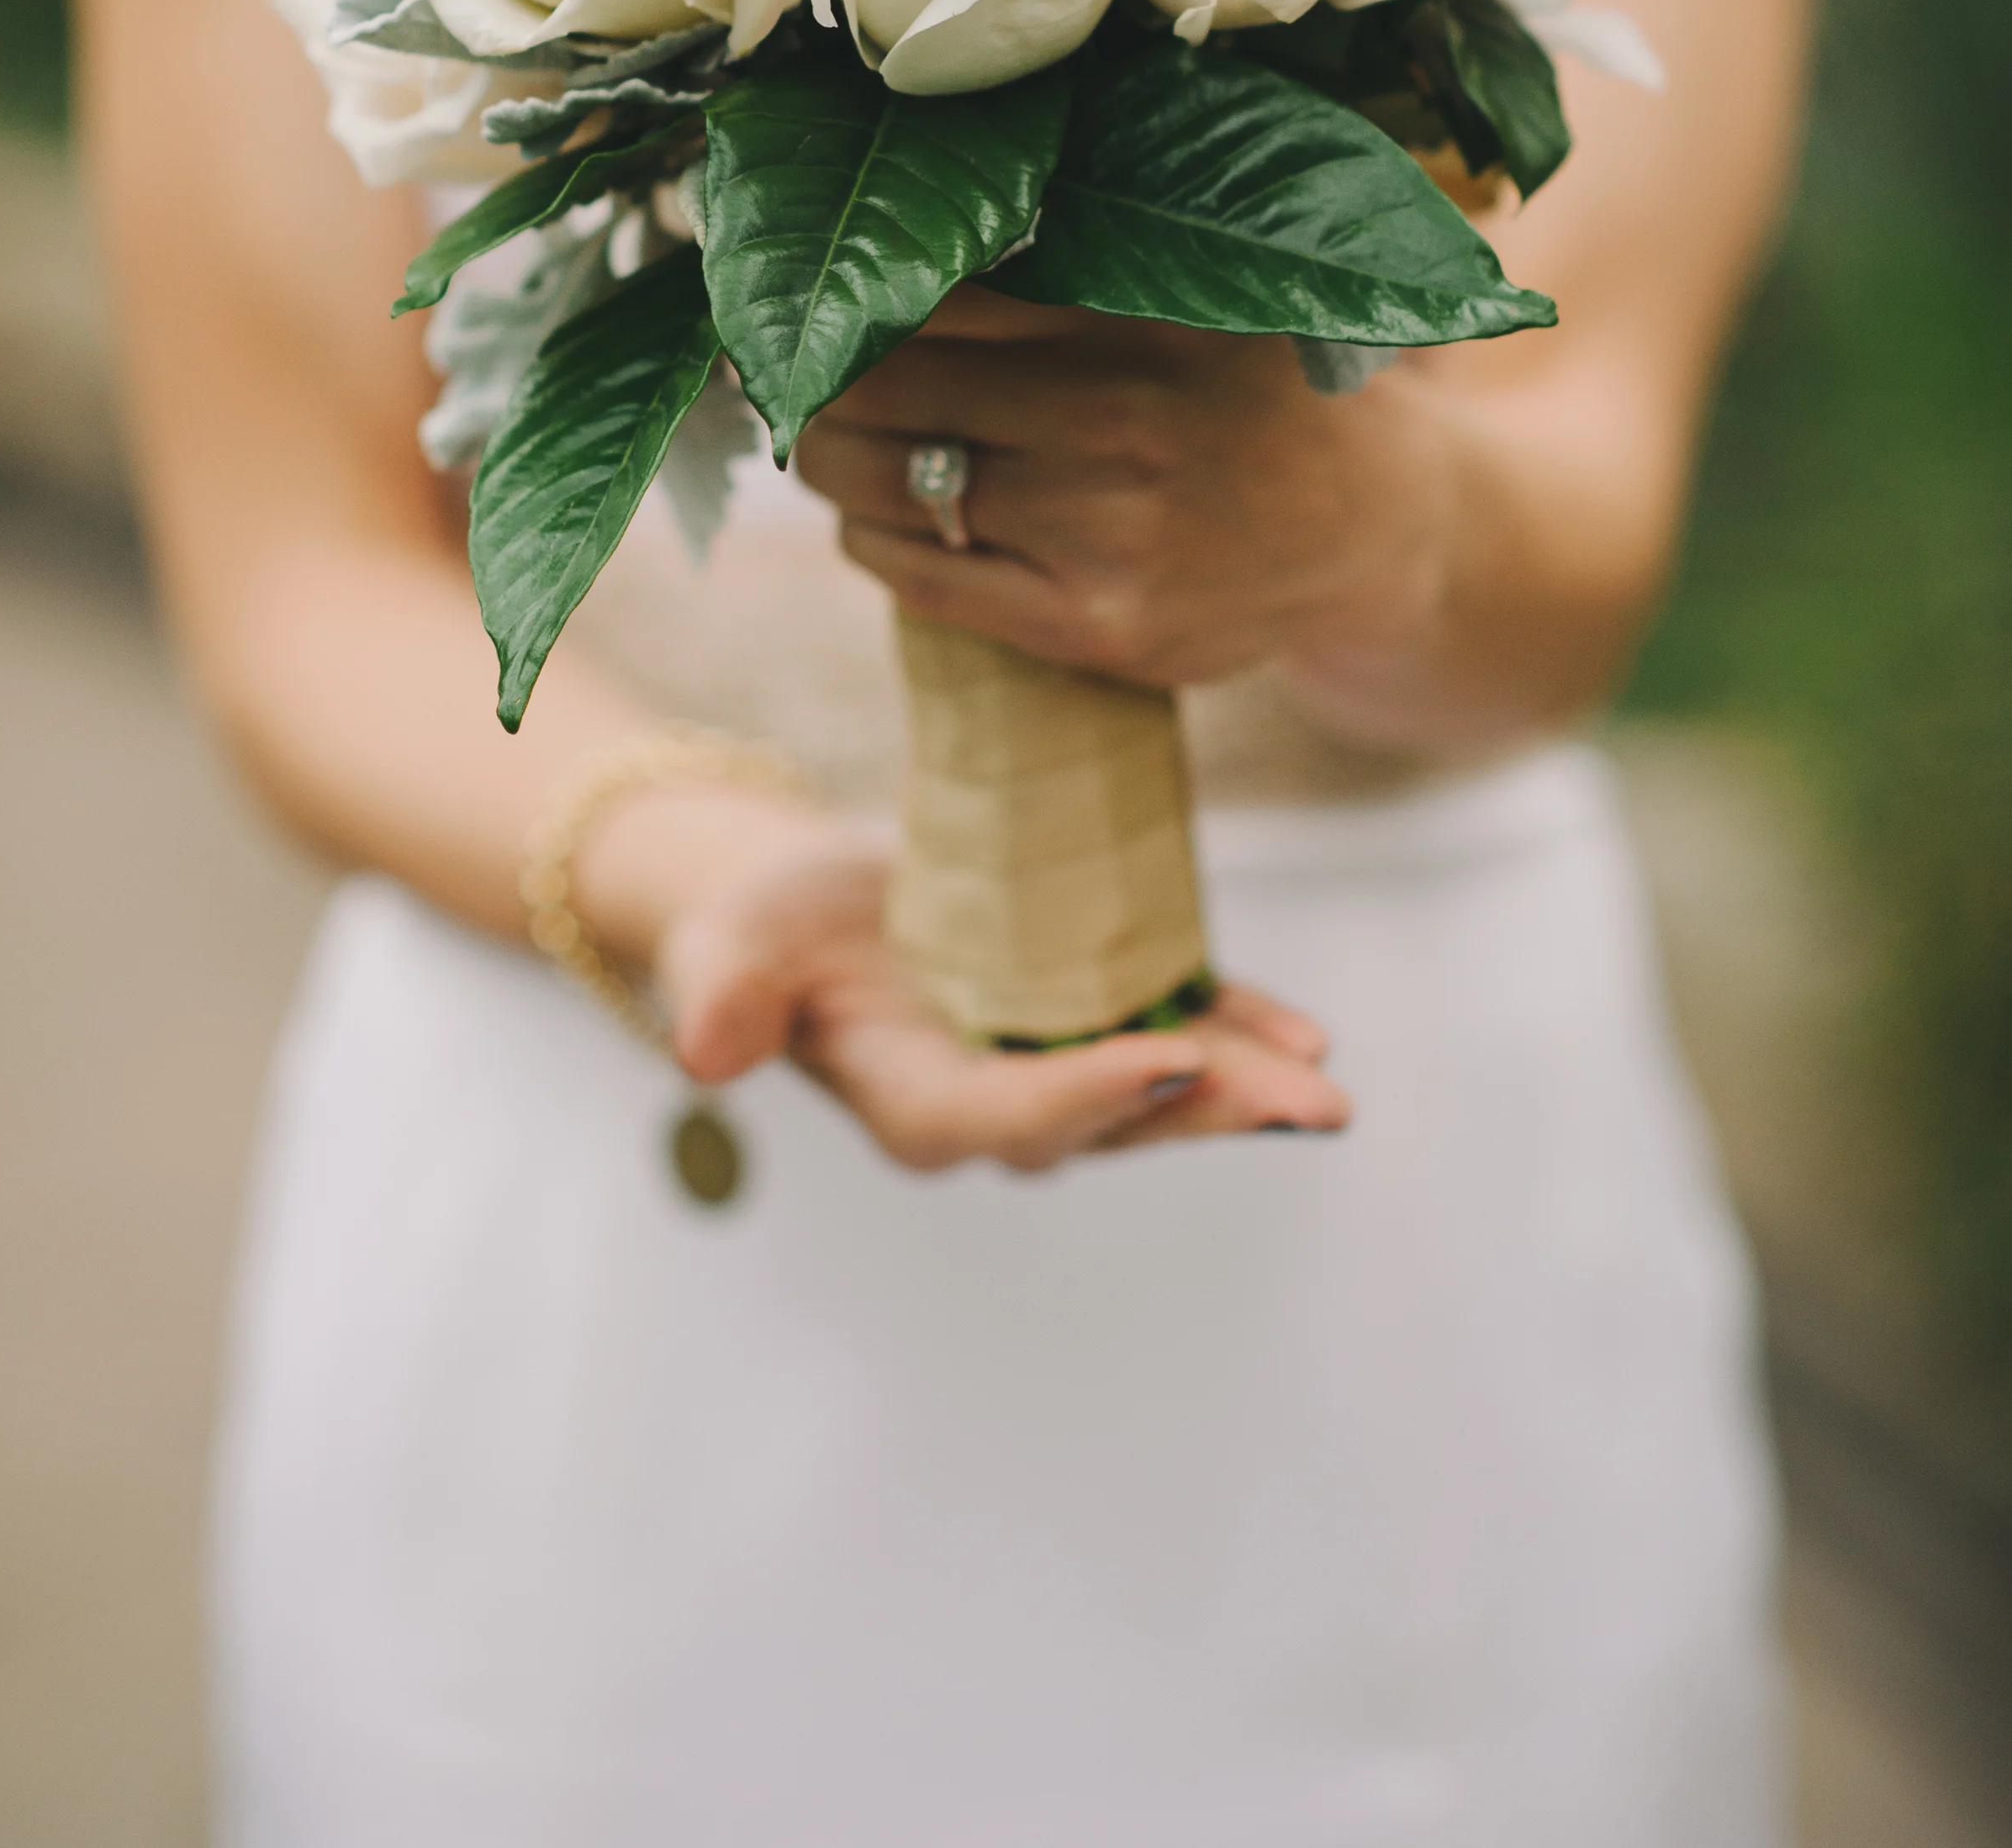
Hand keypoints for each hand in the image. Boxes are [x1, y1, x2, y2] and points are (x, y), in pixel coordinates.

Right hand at [645, 811, 1348, 1172]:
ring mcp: (1052, 1064)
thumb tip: (703, 1054)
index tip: (1168, 1058)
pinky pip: (1176, 1028)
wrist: (796, 907)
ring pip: (1164, 1088)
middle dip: (1208, 1112)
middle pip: (1115, 1122)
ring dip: (1246, 1089)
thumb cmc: (755, 934)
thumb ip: (723, 1002)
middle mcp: (1000, 1105)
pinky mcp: (1085, 1015)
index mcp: (921, 1107)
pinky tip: (1307, 1033)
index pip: (1017, 1118)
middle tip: (1302, 1103)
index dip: (1094, 1094)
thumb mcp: (723, 954)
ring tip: (1326, 1088)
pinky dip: (1239, 1029)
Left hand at [795, 287, 1450, 694]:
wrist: (1369, 526)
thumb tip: (886, 217)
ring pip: (895, 484)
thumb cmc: (1242, 384)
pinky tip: (875, 526)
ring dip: (832, 466)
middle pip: (887, 386)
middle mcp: (1120, 413)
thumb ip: (1068, 255)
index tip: (798, 295)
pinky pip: (928, 578)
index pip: (930, 289)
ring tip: (827, 448)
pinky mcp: (1098, 626)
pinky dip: (874, 545)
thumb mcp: (1188, 287)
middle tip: (787, 377)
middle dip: (816, 385)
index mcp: (1135, 307)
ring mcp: (1110, 527)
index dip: (840, 293)